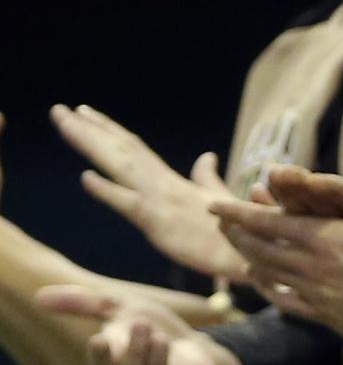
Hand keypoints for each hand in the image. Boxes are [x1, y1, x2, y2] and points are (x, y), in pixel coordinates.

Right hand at [36, 284, 245, 364]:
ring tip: (161, 338)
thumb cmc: (150, 330)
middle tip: (143, 323)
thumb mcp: (121, 309)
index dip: (100, 354)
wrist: (193, 348)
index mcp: (115, 361)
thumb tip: (37, 297)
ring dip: (158, 360)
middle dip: (136, 348)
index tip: (99, 339)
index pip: (101, 363)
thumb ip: (85, 304)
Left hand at [50, 103, 243, 281]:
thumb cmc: (239, 231)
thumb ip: (206, 177)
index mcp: (172, 182)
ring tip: (64, 122)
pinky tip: (86, 178)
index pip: (135, 149)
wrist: (259, 255)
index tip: (83, 112)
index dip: (108, 130)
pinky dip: (108, 191)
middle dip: (89, 129)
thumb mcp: (218, 199)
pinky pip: (131, 205)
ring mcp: (162, 201)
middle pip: (122, 150)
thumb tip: (206, 155)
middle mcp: (164, 185)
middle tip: (60, 109)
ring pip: (120, 166)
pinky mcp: (162, 224)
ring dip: (90, 143)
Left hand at [210, 141, 342, 346]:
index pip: (266, 222)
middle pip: (258, 248)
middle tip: (218, 223)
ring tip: (238, 248)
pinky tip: (264, 283)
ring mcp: (314, 294)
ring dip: (248, 257)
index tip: (213, 204)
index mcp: (322, 239)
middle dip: (235, 233)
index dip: (237, 212)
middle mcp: (309, 266)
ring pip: (268, 273)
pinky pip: (284, 299)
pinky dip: (267, 288)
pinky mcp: (323, 315)